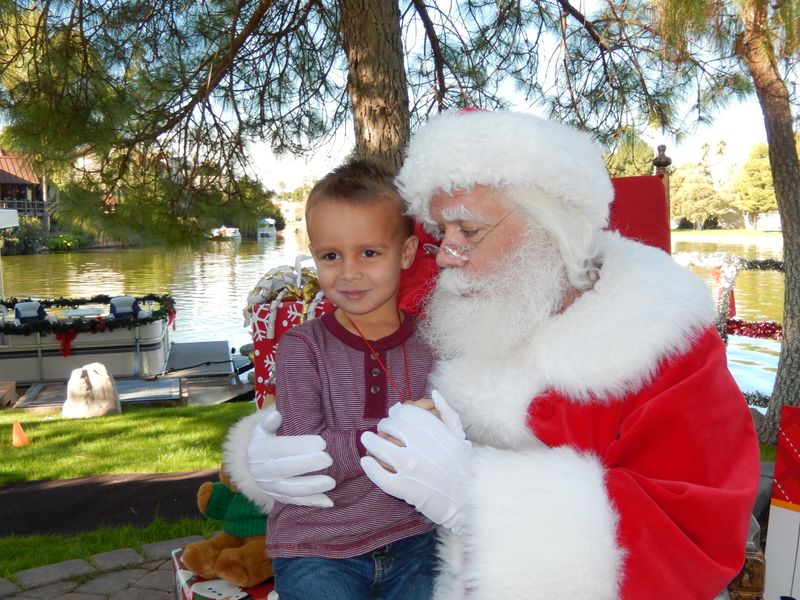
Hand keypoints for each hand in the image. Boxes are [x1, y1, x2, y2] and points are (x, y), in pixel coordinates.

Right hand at [247, 408, 335, 507]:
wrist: (252, 466)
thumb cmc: (264, 441)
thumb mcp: (261, 429)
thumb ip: (269, 422)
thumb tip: (276, 415)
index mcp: (259, 451)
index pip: (280, 447)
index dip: (300, 445)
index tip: (321, 442)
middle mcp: (262, 471)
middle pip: (285, 469)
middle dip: (308, 464)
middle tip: (329, 459)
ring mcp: (271, 487)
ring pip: (291, 489)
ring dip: (313, 487)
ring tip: (332, 482)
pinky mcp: (279, 498)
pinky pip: (296, 502)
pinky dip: (312, 503)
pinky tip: (328, 502)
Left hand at [360, 390, 469, 531]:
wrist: (467, 499)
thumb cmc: (464, 466)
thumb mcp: (460, 436)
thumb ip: (447, 413)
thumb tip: (434, 393)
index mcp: (436, 432)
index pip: (407, 412)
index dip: (397, 413)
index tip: (394, 416)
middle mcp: (422, 446)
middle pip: (392, 427)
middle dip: (384, 425)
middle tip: (381, 429)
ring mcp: (411, 467)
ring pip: (381, 448)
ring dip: (371, 442)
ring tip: (368, 441)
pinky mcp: (404, 488)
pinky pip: (379, 474)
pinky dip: (370, 466)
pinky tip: (367, 461)